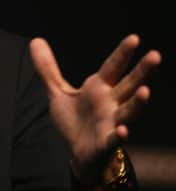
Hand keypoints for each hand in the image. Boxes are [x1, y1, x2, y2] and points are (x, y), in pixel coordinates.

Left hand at [30, 34, 160, 182]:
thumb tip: (35, 41)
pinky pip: (115, 139)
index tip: (135, 38)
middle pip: (129, 85)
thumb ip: (48, 68)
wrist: (78, 152)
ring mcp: (111, 123)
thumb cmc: (74, 120)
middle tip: (155, 55)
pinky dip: (120, 135)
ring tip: (145, 91)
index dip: (122, 53)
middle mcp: (110, 103)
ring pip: (129, 111)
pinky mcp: (106, 142)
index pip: (113, 67)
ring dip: (137, 103)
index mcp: (100, 88)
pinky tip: (123, 130)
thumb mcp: (57, 92)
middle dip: (142, 72)